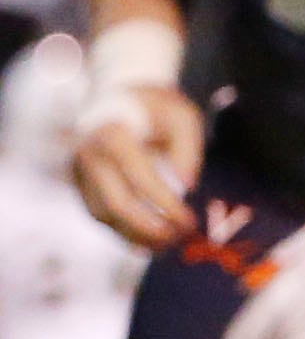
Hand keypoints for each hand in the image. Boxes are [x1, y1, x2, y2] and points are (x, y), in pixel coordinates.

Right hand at [72, 78, 201, 248]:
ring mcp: (80, 170)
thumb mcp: (183, 118)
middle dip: (149, 228)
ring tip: (167, 245)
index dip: (166, 205)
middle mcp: (90, 155)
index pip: (141, 180)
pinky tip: (146, 241)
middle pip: (116, 204)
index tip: (190, 221)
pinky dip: (121, 231)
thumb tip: (186, 187)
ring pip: (103, 215)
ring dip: (135, 235)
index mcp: (115, 134)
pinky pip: (98, 213)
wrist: (118, 93)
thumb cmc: (158, 107)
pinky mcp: (79, 182)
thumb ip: (188, 150)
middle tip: (178, 238)